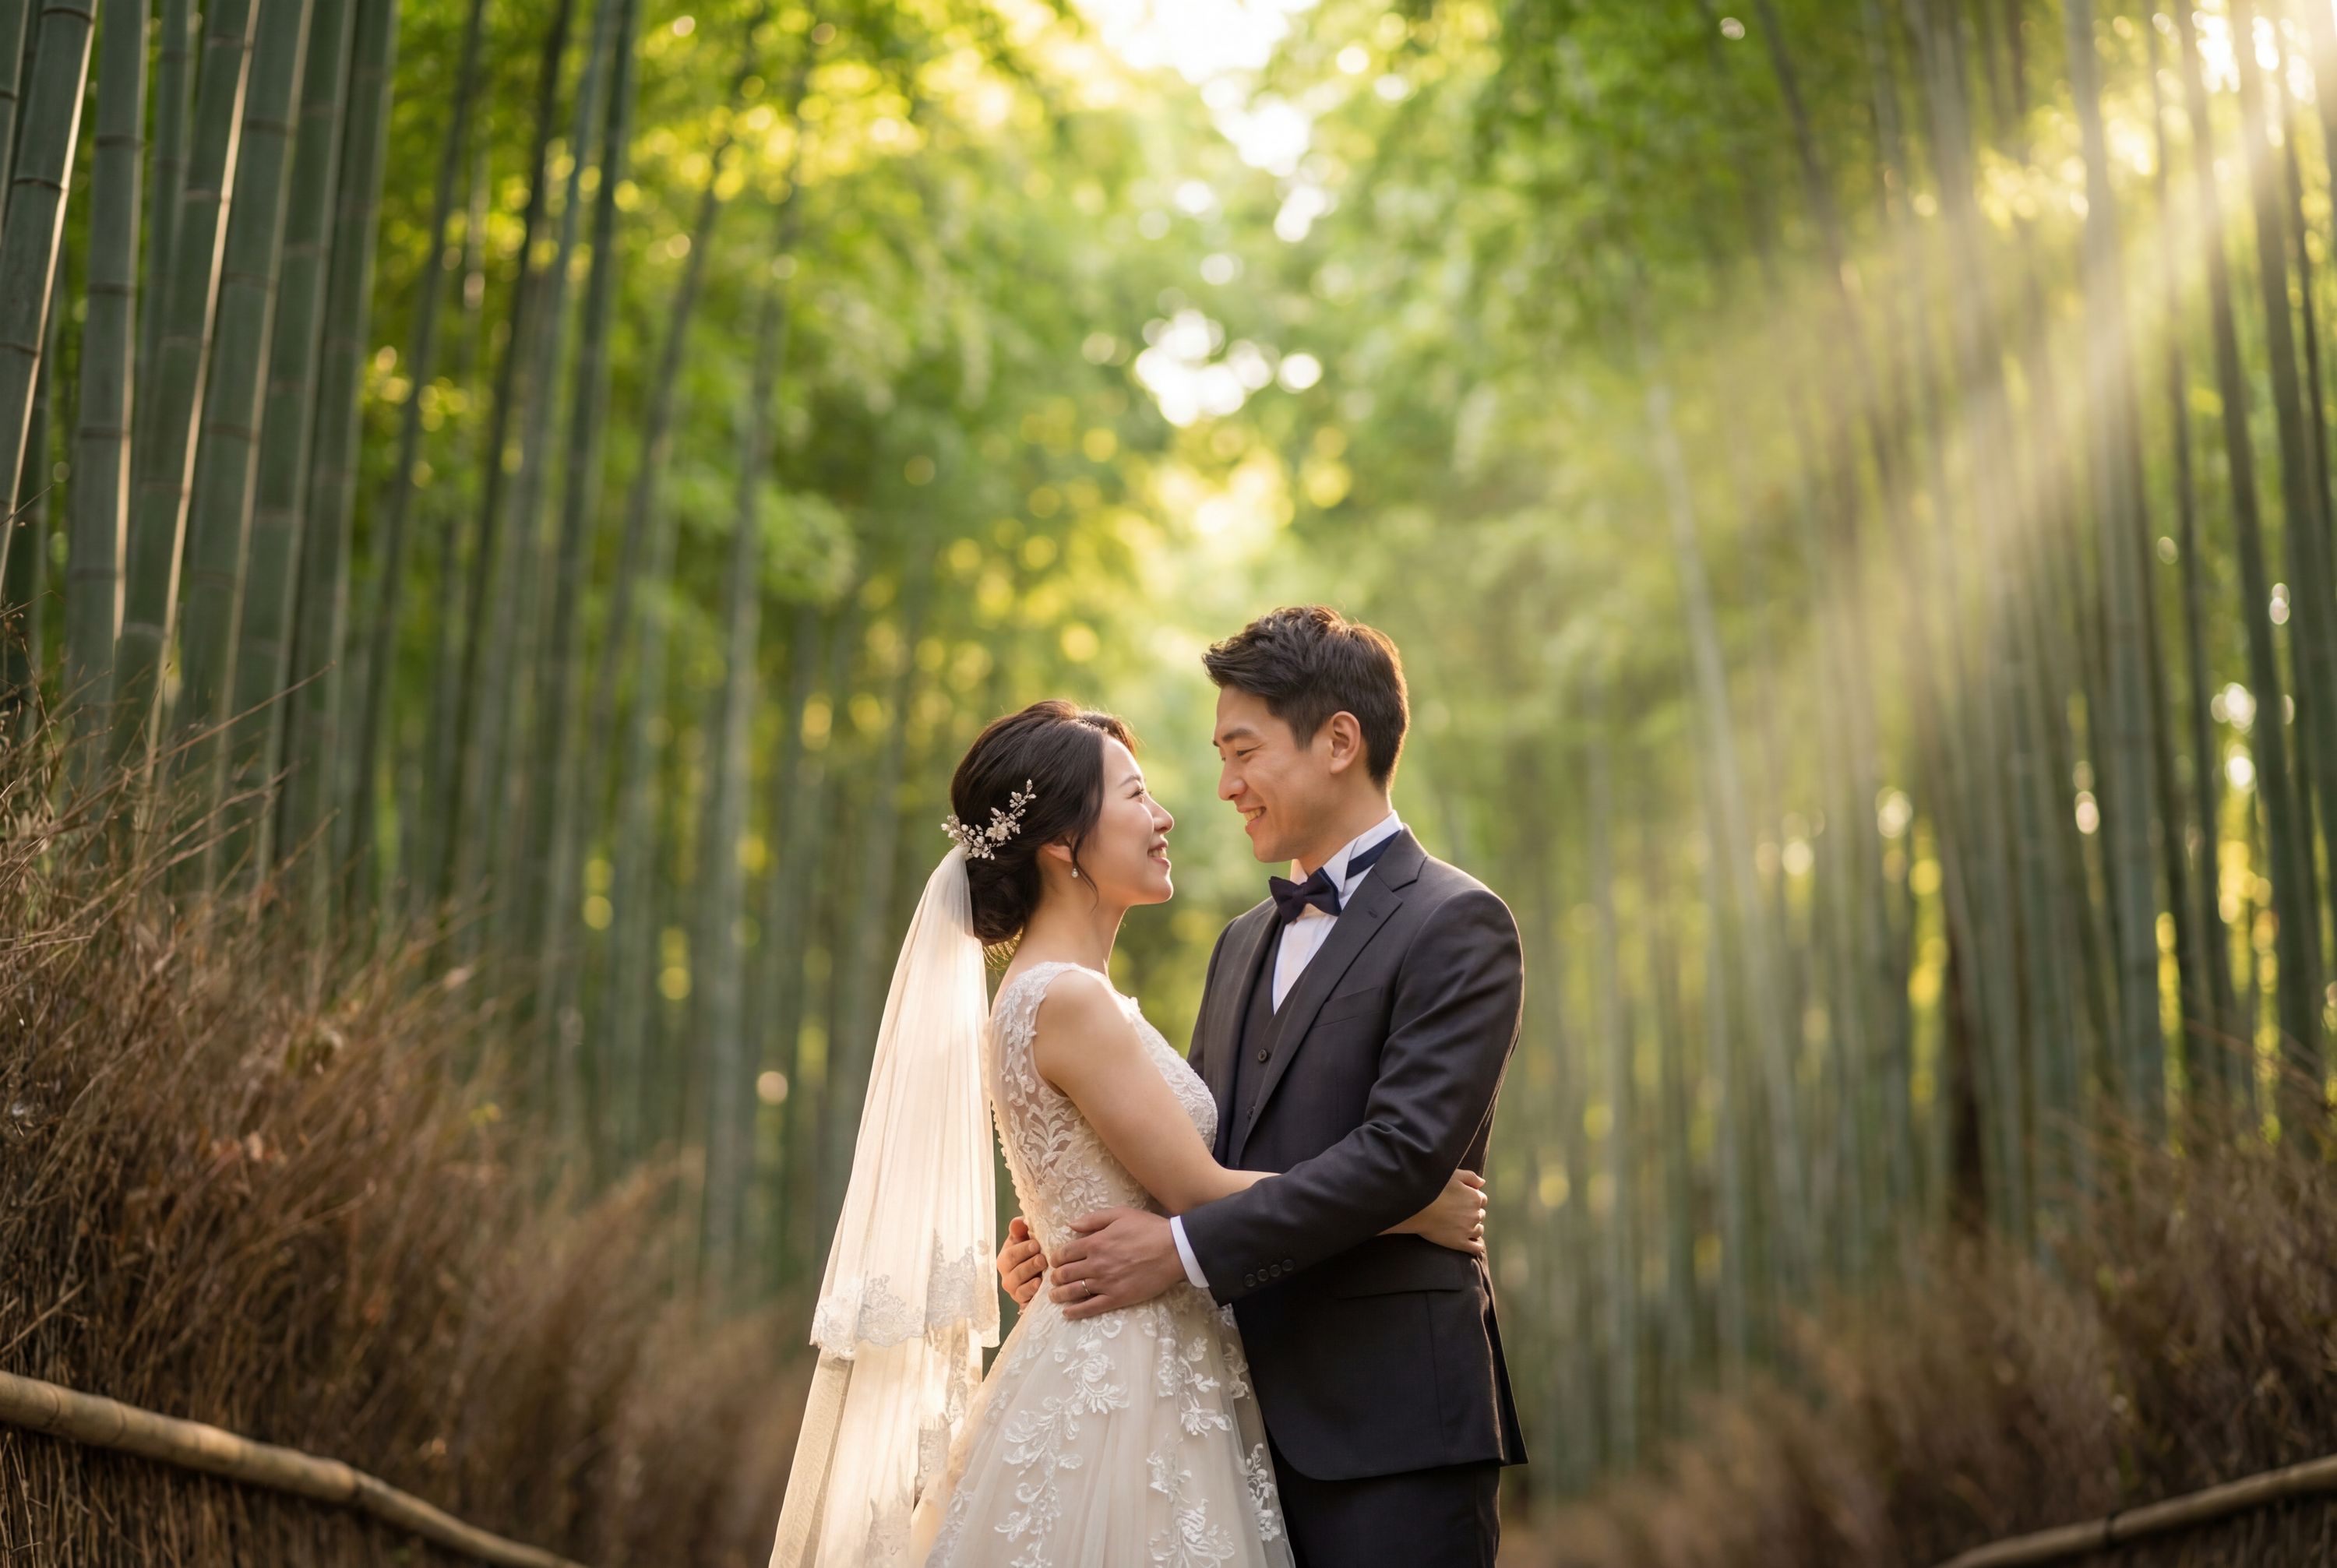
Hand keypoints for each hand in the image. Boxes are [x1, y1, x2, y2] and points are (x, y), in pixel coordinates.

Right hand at [997, 1217, 1047, 1308]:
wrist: (1044, 1269)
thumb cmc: (1033, 1249)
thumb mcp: (1026, 1237)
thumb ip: (1021, 1229)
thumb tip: (1018, 1222)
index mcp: (1005, 1259)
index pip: (1010, 1255)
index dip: (1022, 1250)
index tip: (1036, 1244)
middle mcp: (1007, 1277)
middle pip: (1015, 1273)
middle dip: (1029, 1266)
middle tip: (1042, 1259)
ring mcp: (1016, 1292)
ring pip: (1020, 1290)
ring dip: (1031, 1284)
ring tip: (1042, 1277)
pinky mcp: (1025, 1303)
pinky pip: (1026, 1304)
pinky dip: (1032, 1298)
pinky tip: (1040, 1292)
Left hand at [1047, 1207, 1185, 1319]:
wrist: (1174, 1249)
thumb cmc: (1148, 1228)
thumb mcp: (1120, 1214)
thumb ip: (1093, 1219)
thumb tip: (1070, 1225)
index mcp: (1094, 1243)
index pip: (1065, 1253)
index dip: (1056, 1258)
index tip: (1055, 1262)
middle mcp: (1095, 1264)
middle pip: (1065, 1274)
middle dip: (1055, 1277)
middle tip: (1054, 1279)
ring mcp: (1105, 1283)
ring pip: (1073, 1291)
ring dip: (1059, 1295)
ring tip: (1055, 1296)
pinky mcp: (1117, 1298)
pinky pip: (1090, 1308)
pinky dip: (1075, 1311)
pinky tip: (1067, 1313)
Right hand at [1394, 1169, 1486, 1255]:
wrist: (1417, 1208)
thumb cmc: (1433, 1188)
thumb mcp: (1453, 1175)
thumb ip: (1470, 1177)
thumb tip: (1482, 1183)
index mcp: (1475, 1198)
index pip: (1482, 1199)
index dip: (1472, 1199)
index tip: (1461, 1200)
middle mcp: (1475, 1214)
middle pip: (1480, 1215)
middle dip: (1472, 1213)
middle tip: (1457, 1213)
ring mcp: (1468, 1230)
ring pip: (1479, 1230)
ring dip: (1473, 1228)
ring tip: (1459, 1226)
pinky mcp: (1460, 1243)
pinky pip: (1476, 1248)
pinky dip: (1476, 1246)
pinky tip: (1472, 1244)